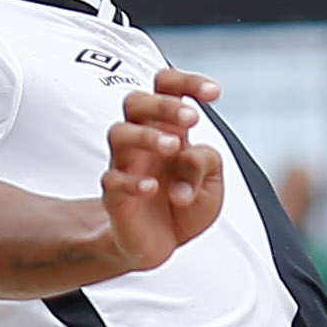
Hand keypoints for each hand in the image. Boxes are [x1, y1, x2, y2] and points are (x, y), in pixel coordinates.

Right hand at [98, 75, 229, 275]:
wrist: (161, 244)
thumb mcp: (212, 184)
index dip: (188, 82)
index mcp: (170, 129)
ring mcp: (126, 166)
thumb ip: (206, 162)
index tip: (214, 94)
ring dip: (147, 136)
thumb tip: (186, 157)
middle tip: (192, 118)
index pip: (167, 89)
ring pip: (119, 133)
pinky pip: (113, 180)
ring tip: (173, 147)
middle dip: (164, 103)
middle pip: (135, 101)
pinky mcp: (115, 196)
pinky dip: (133, 182)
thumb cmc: (185, 204)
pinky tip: (153, 188)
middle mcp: (144, 142)